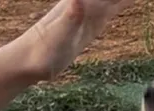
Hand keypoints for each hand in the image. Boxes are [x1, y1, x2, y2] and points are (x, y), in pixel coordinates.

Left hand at [19, 0, 134, 80]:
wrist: (30, 60)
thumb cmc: (43, 50)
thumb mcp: (60, 35)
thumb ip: (71, 17)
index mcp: (79, 5)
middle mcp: (84, 5)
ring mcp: (86, 16)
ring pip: (110, 0)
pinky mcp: (88, 28)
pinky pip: (107, 12)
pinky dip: (117, 6)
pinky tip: (122, 4)